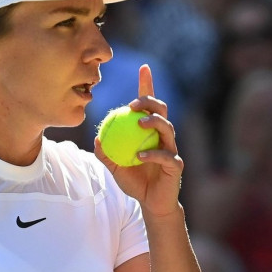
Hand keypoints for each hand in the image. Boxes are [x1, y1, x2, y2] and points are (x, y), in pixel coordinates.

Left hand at [94, 64, 183, 216]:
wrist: (151, 203)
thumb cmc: (134, 181)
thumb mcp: (114, 166)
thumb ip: (105, 152)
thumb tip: (95, 137)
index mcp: (149, 132)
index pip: (150, 104)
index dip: (148, 85)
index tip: (144, 67)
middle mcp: (163, 136)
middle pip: (161, 111)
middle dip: (150, 101)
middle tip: (133, 104)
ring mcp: (171, 149)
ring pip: (168, 128)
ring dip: (153, 122)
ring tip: (139, 123)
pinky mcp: (176, 166)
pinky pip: (166, 156)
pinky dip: (153, 153)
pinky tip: (140, 155)